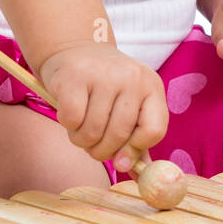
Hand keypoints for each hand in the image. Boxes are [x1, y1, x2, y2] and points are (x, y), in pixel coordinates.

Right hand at [38, 42, 167, 171]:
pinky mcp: (75, 77)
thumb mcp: (129, 107)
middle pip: (120, 135)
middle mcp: (131, 77)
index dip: (136, 150)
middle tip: (93, 147)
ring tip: (80, 128)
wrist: (75, 50)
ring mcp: (103, 75)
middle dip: (102, 151)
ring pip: (93, 131)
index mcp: (151, 86)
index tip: (121, 161)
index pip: (154, 129)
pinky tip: (69, 113)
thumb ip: (136, 140)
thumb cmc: (105, 87)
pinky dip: (68, 125)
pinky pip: (72, 120)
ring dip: (82, 140)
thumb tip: (138, 174)